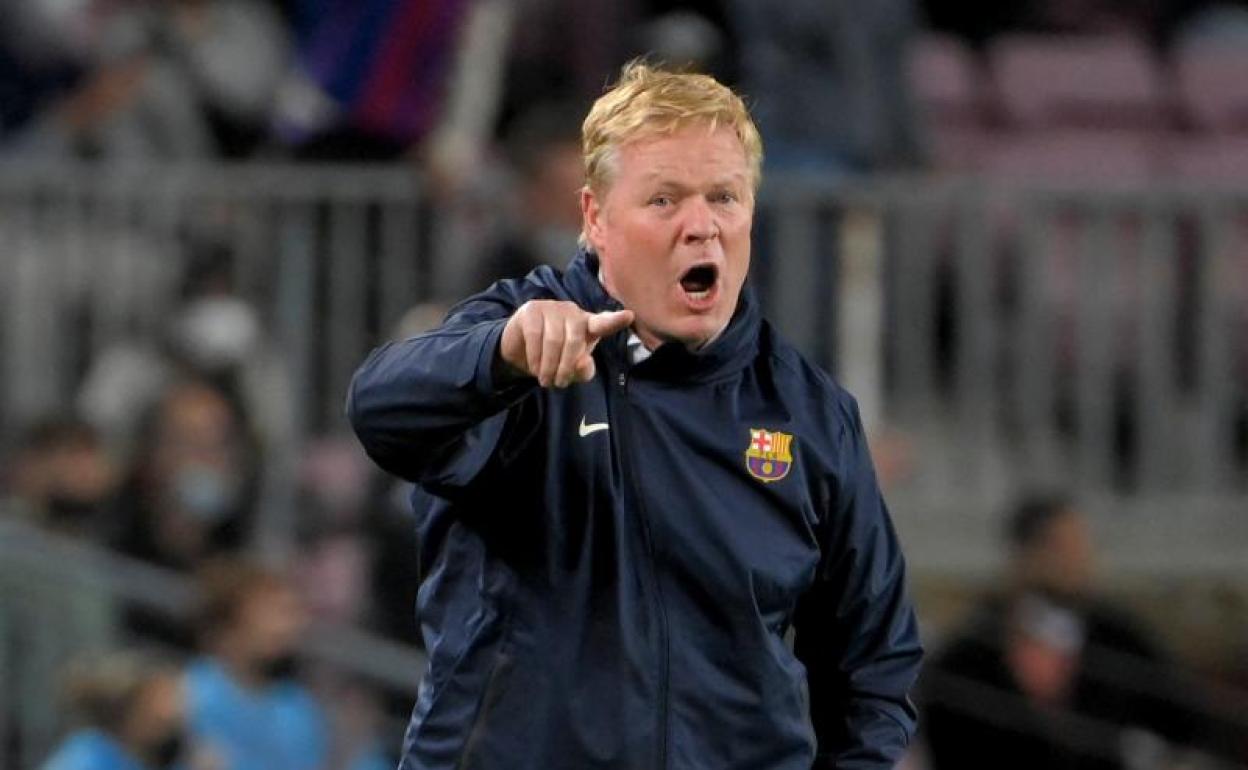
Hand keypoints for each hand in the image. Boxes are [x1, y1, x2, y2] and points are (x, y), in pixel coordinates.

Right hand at [498, 301, 633, 387]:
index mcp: (588, 325)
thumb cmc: (554, 359)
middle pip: (575, 340)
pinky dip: (535, 357)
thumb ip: (584, 371)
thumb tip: (583, 362)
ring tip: (545, 380)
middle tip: (558, 384)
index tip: (629, 316)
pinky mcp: (532, 309)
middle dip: (566, 367)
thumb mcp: (572, 371)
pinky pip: (535, 335)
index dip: (615, 321)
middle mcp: (572, 312)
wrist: (520, 352)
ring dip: (549, 366)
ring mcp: (552, 308)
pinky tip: (534, 368)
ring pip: (554, 340)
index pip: (603, 323)